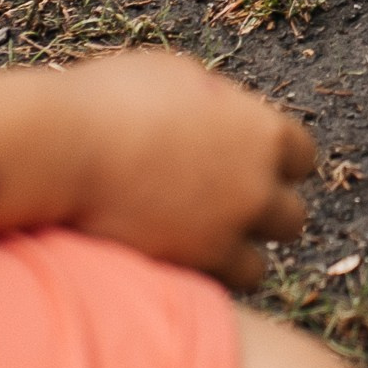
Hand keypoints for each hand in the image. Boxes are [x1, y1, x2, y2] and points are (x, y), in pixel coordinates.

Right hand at [48, 47, 316, 290]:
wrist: (65, 149)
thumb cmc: (115, 99)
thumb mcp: (179, 77)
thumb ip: (217, 105)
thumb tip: (223, 116)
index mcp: (264, 134)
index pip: (302, 158)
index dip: (276, 161)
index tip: (250, 162)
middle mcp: (257, 190)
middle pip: (291, 218)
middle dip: (263, 213)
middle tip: (226, 206)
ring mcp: (225, 237)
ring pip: (257, 266)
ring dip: (234, 256)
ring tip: (198, 242)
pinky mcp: (189, 272)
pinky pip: (213, 290)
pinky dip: (200, 280)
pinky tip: (173, 259)